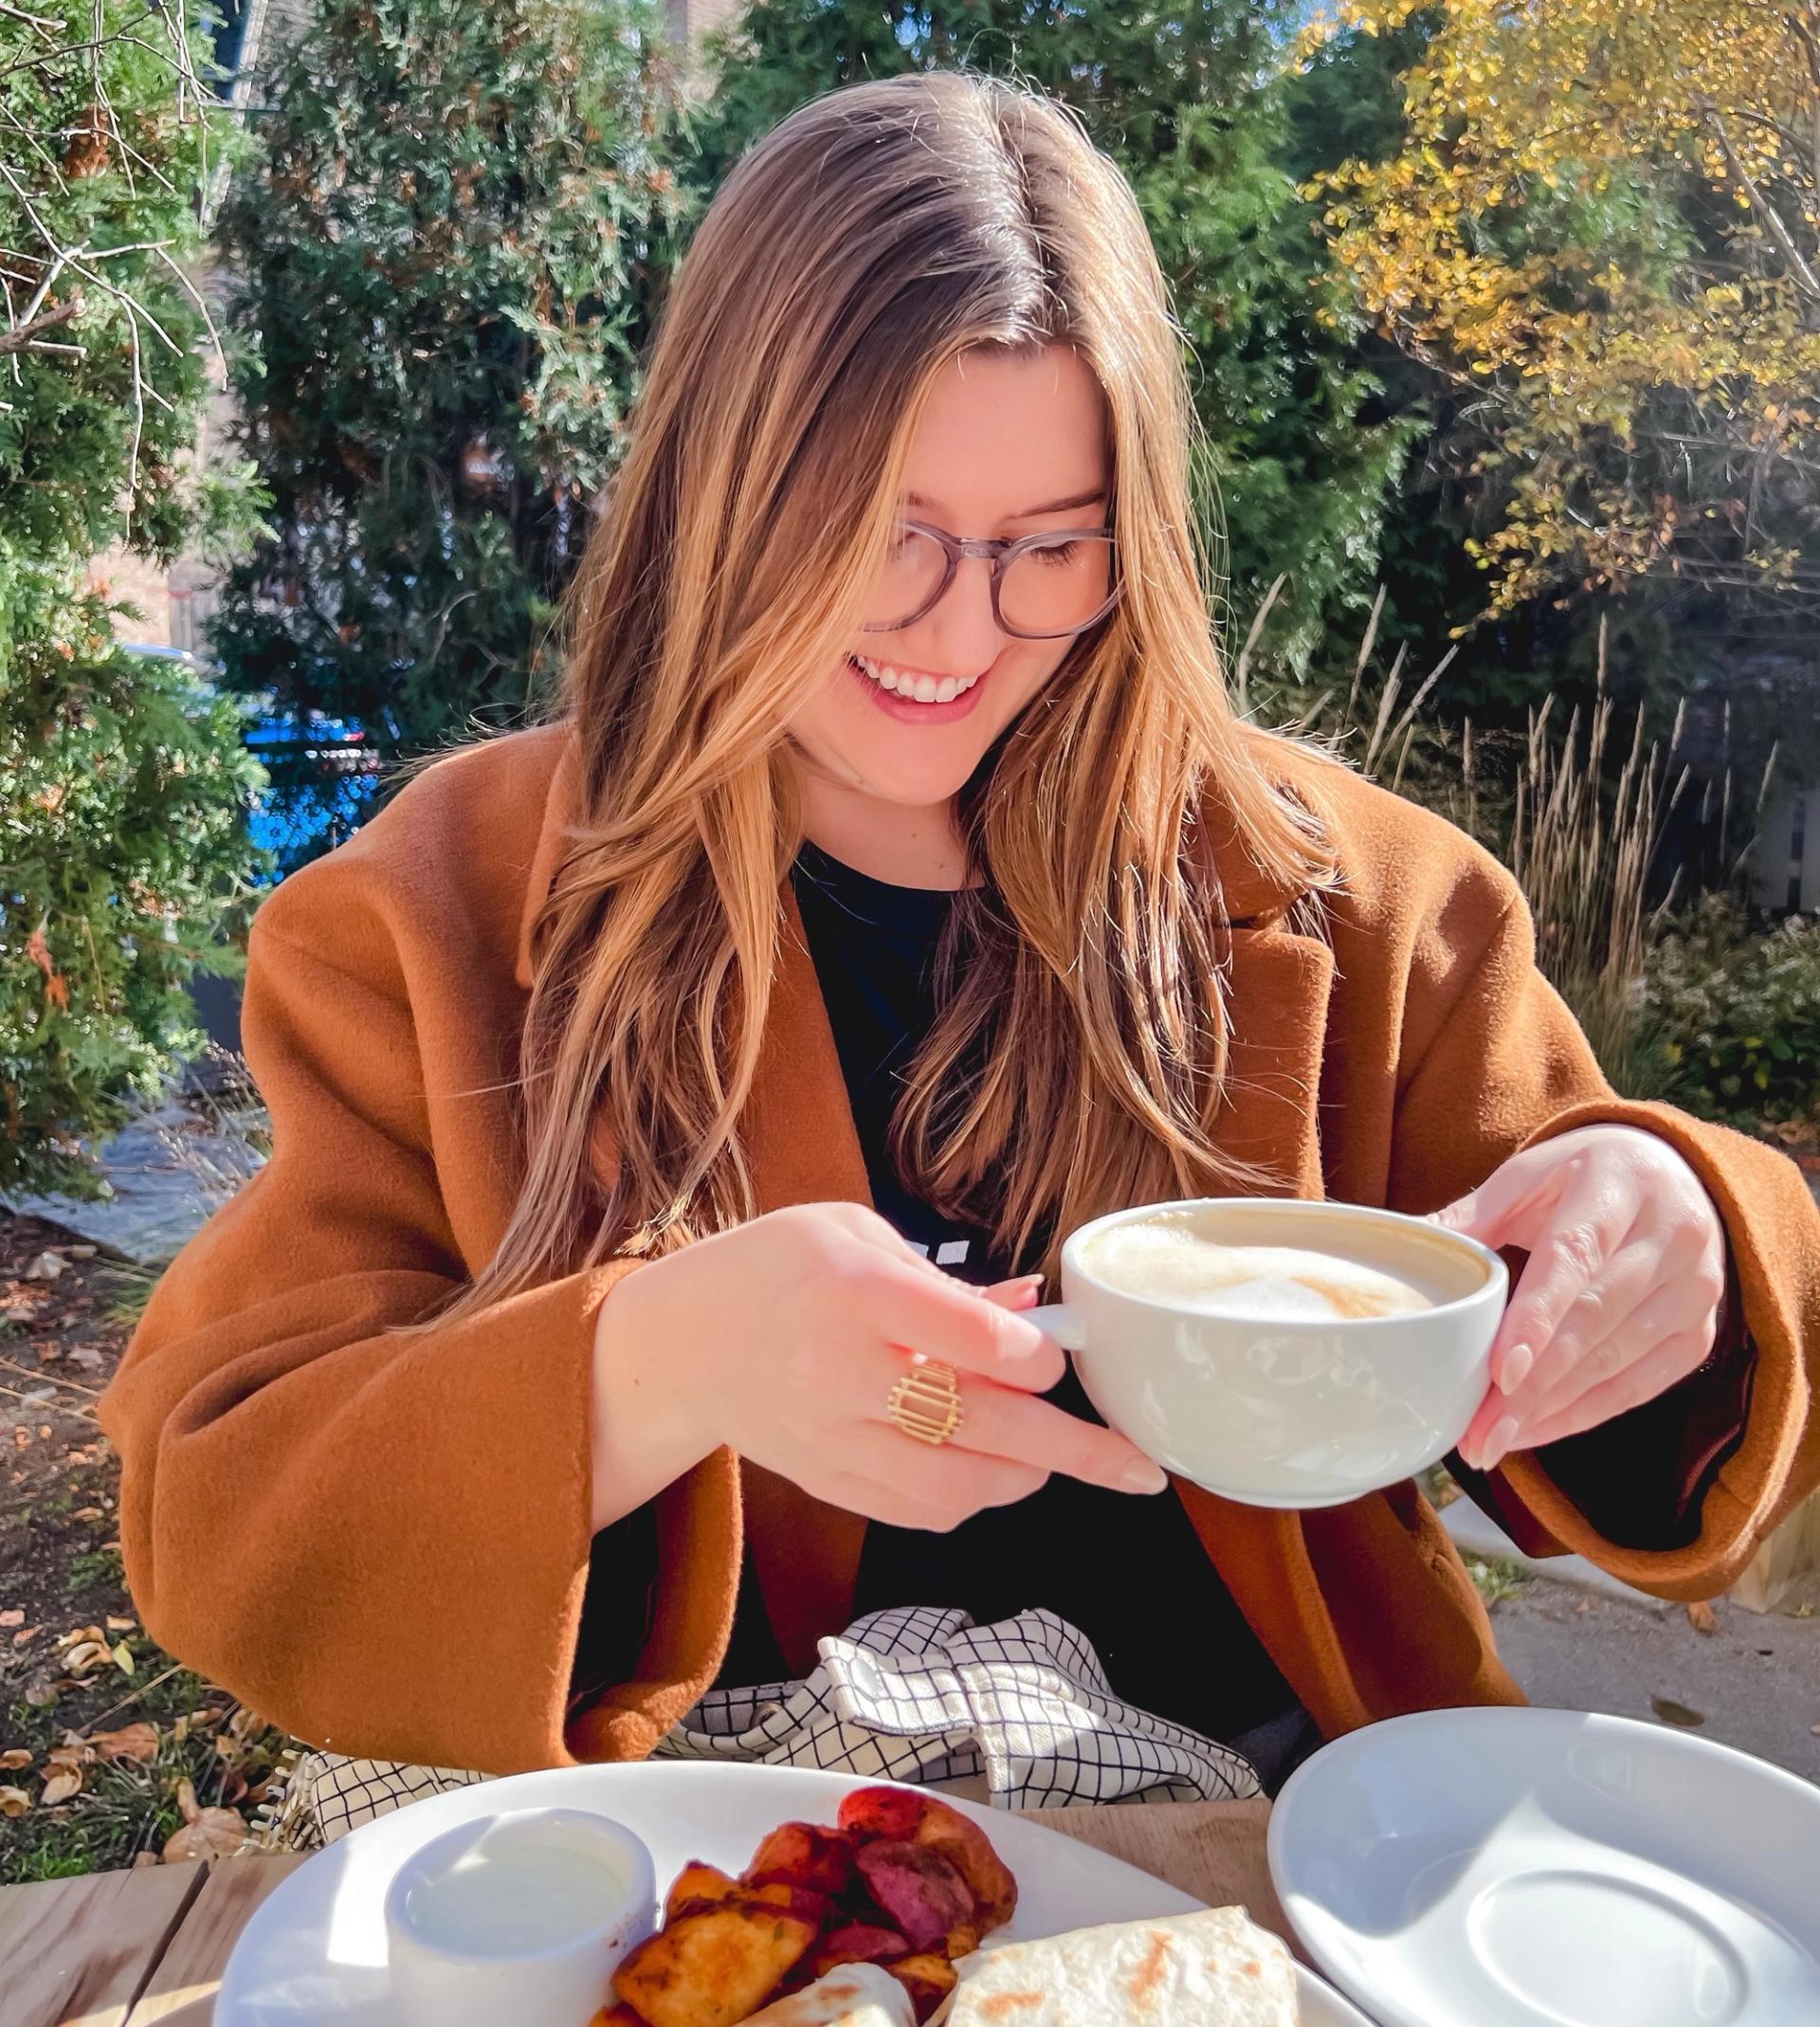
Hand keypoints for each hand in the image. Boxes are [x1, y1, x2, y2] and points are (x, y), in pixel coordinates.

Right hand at [588, 1201, 1166, 1532]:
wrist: (678, 1341)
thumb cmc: (773, 1268)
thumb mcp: (854, 1234)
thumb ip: (947, 1282)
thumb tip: (1033, 1311)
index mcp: (852, 1290)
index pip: (969, 1340)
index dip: (1035, 1359)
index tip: (1058, 1359)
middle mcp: (842, 1370)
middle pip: (979, 1424)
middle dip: (1072, 1449)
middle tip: (1137, 1465)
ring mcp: (832, 1436)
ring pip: (956, 1485)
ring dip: (1023, 1477)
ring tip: (1056, 1458)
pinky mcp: (827, 1480)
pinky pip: (918, 1512)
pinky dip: (970, 1501)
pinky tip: (991, 1474)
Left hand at [1433, 1125, 1727, 1471]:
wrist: (1675, 1173)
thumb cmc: (1586, 1175)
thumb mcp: (1531, 1174)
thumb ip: (1474, 1214)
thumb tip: (1408, 1241)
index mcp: (1619, 1185)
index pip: (1576, 1257)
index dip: (1539, 1318)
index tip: (1501, 1372)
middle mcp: (1672, 1237)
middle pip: (1595, 1320)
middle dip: (1534, 1385)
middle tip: (1478, 1432)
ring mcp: (1695, 1289)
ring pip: (1618, 1361)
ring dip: (1551, 1409)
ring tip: (1492, 1441)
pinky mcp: (1699, 1332)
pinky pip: (1640, 1386)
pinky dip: (1584, 1414)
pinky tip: (1536, 1431)